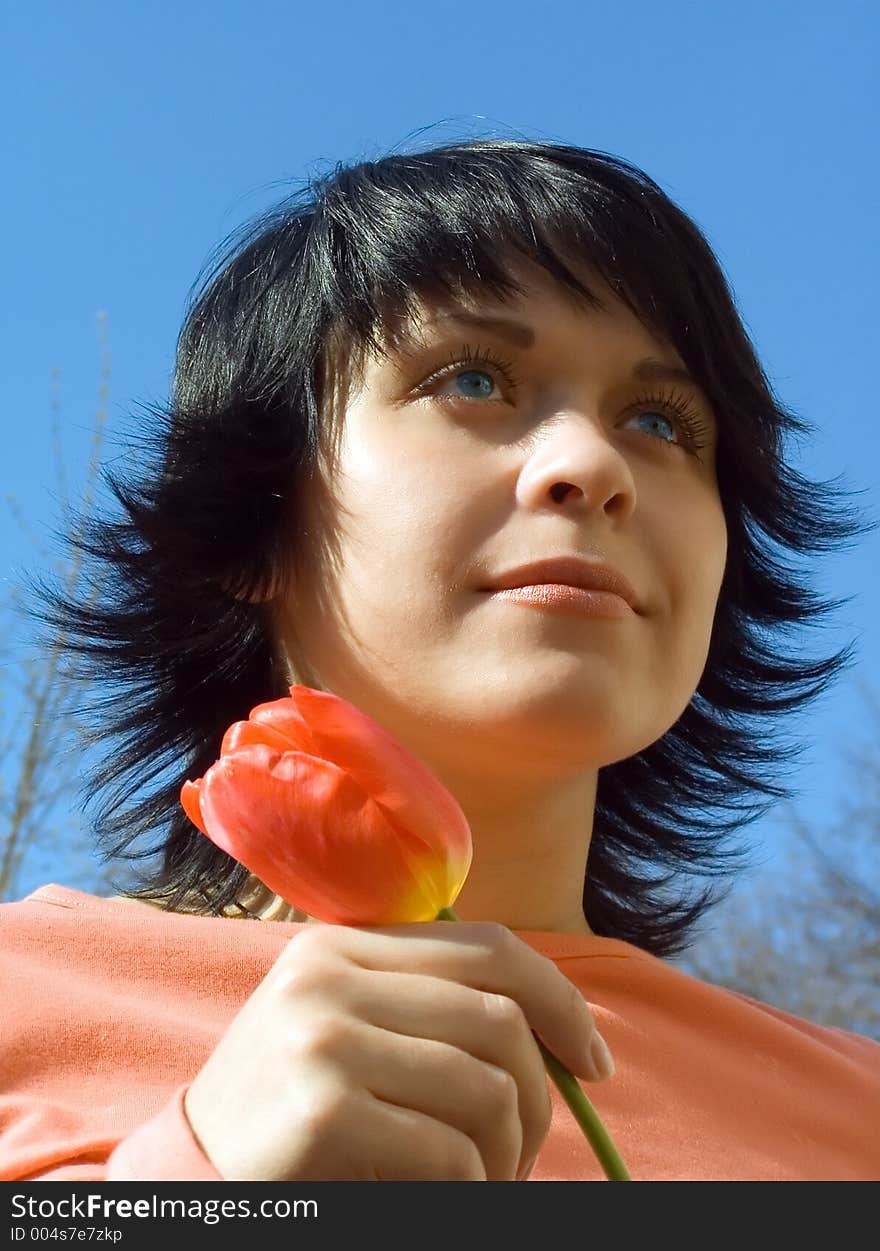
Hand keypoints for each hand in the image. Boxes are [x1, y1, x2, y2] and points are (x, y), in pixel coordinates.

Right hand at [184, 920, 612, 1180]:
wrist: (192, 1187)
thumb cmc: (287, 1117)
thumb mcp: (348, 1034)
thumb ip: (427, 1009)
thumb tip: (561, 1029)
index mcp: (342, 944)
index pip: (490, 948)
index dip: (561, 1002)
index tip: (595, 1064)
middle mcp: (329, 975)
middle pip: (500, 1019)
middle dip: (541, 1096)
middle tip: (526, 1156)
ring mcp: (322, 1035)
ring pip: (487, 1085)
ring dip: (507, 1152)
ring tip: (485, 1183)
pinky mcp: (323, 1106)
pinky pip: (450, 1151)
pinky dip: (470, 1190)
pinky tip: (449, 1200)